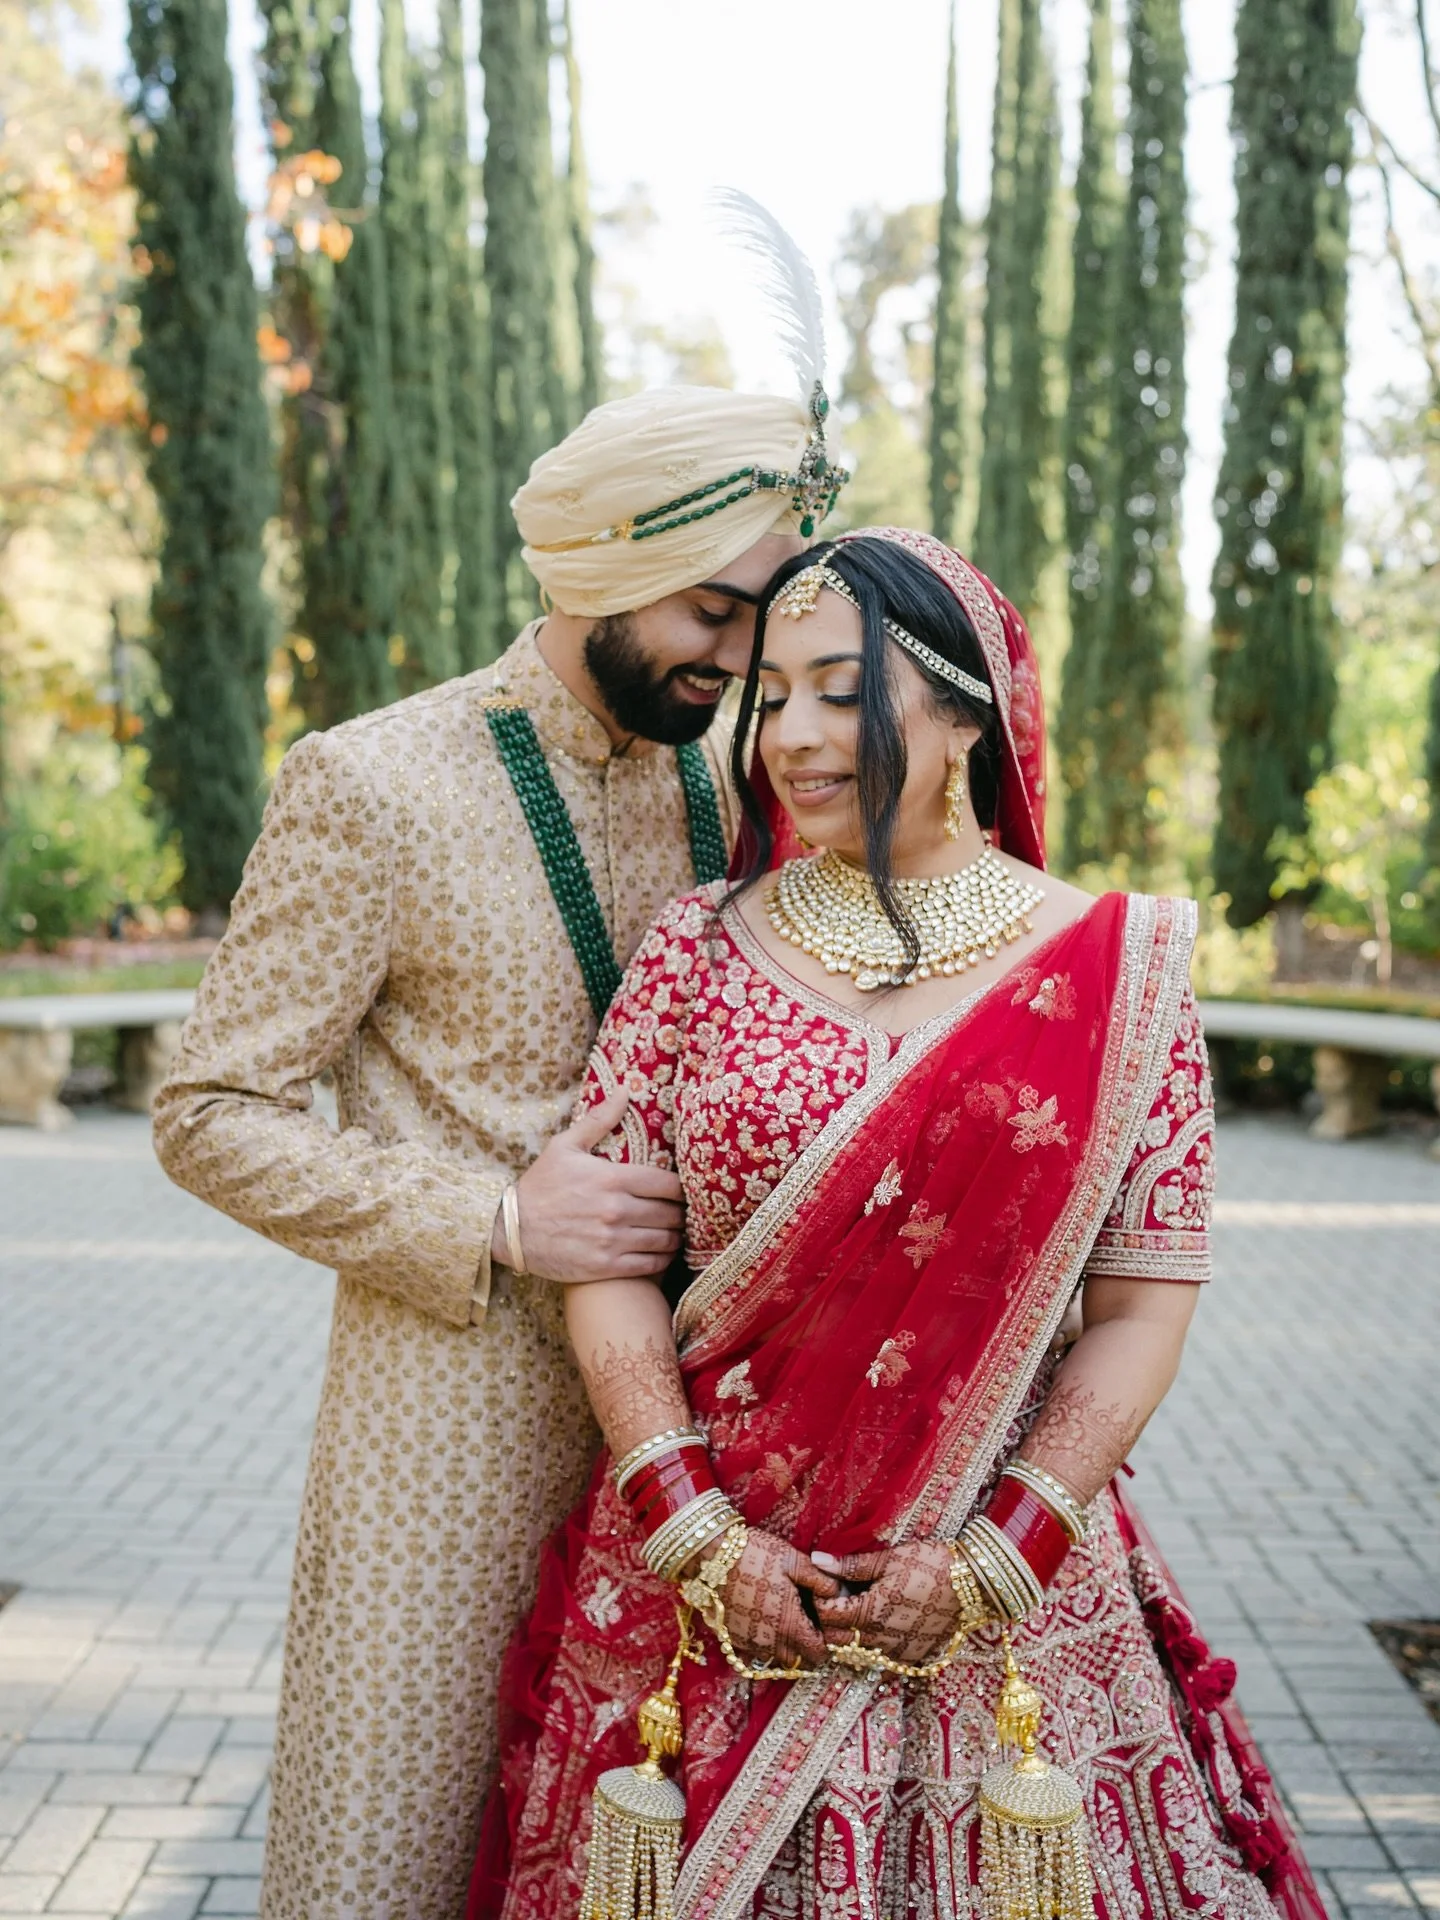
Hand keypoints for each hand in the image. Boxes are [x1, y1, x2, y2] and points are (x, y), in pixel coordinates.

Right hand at [497, 1092, 684, 1282]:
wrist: (509, 1230)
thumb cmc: (539, 1186)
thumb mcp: (564, 1146)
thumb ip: (598, 1120)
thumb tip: (625, 1090)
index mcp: (613, 1178)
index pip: (668, 1184)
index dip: (682, 1188)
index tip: (683, 1189)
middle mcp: (617, 1210)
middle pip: (671, 1213)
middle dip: (681, 1213)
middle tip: (682, 1212)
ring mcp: (612, 1241)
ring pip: (665, 1240)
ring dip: (675, 1237)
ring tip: (674, 1232)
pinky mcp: (606, 1267)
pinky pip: (650, 1265)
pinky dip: (662, 1260)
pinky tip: (661, 1253)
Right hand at [717, 1530, 839, 1672]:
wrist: (711, 1555)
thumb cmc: (757, 1554)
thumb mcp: (794, 1561)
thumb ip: (820, 1580)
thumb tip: (839, 1594)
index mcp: (789, 1625)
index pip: (817, 1655)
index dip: (826, 1644)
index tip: (825, 1626)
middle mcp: (770, 1643)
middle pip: (798, 1662)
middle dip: (808, 1650)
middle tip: (810, 1626)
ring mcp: (749, 1643)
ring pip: (777, 1658)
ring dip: (787, 1648)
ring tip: (788, 1621)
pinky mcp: (733, 1638)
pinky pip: (757, 1652)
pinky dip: (766, 1643)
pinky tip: (766, 1620)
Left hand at [813, 1542, 960, 1667]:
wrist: (971, 1584)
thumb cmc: (928, 1564)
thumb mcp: (888, 1560)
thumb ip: (850, 1566)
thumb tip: (817, 1560)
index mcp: (869, 1613)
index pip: (827, 1616)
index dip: (821, 1600)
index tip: (827, 1586)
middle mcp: (879, 1640)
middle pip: (836, 1642)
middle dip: (830, 1623)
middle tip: (838, 1601)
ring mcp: (896, 1654)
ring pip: (856, 1656)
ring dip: (849, 1639)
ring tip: (856, 1615)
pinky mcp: (911, 1659)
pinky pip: (879, 1664)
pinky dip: (870, 1651)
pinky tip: (876, 1631)